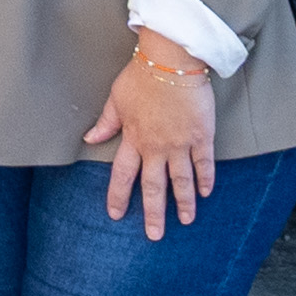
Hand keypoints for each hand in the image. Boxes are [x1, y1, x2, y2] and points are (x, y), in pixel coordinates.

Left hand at [82, 34, 218, 237]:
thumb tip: (89, 139)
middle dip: (154, 214)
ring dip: (184, 203)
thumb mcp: (116, 98)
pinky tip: (206, 192)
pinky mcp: (201, 135)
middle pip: (154, 187)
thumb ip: (106, 122)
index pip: (123, 175)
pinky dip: (206, 179)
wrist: (171, 60)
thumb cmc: (142, 75)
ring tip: (186, 220)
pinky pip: (204, 163)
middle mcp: (156, 146)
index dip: (119, 197)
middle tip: (155, 235)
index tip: (116, 214)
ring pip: (181, 181)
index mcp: (133, 138)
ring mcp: (180, 143)